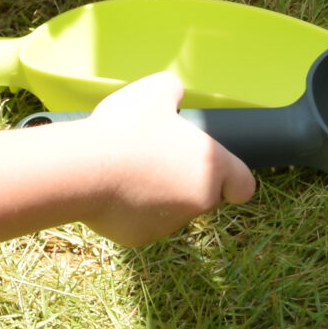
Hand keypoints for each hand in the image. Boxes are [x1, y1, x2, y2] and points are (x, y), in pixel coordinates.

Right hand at [72, 71, 255, 246]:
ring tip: (128, 169)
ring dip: (158, 194)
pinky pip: (141, 222)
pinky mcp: (140, 238)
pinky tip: (112, 189)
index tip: (216, 169)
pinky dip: (132, 210)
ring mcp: (169, 224)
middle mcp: (198, 202)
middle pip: (203, 196)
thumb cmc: (127, 128)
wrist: (84, 169)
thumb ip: (174, 90)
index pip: (243, 186)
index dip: (232, 177)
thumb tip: (173, 95)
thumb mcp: (155, 90)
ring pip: (171, 210)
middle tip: (157, 156)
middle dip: (186, 180)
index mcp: (212, 168)